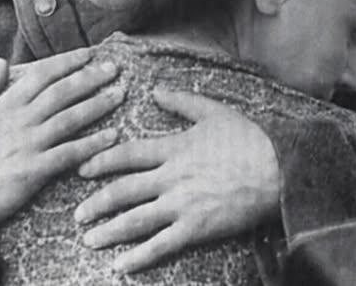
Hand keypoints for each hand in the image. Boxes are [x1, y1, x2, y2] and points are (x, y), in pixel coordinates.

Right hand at [0, 49, 121, 280]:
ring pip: (69, 119)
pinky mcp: (34, 170)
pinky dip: (91, 144)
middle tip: (114, 68)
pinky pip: (68, 154)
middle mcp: (20, 120)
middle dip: (90, 78)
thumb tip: (1, 61)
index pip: (41, 75)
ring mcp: (28, 145)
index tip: (89, 54)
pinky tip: (112, 137)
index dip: (67, 62)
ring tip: (120, 94)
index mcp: (6, 104)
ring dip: (97, 105)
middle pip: (61, 93)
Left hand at [75, 90, 279, 273]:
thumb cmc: (246, 138)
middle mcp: (171, 177)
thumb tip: (155, 90)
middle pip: (124, 191)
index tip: (82, 169)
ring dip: (110, 231)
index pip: (128, 154)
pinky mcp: (197, 228)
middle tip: (78, 213)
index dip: (102, 161)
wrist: (277, 170)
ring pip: (136, 219)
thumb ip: (181, 101)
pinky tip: (121, 266)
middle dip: (97, 203)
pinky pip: (162, 245)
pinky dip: (139, 257)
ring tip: (88, 239)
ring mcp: (182, 205)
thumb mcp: (213, 111)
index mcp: (173, 148)